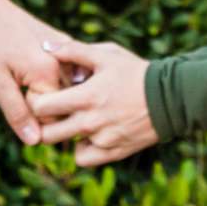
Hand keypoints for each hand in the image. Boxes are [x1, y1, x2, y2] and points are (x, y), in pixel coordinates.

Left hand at [0, 0, 71, 144]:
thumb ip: (17, 113)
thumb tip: (34, 141)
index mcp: (48, 72)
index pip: (51, 114)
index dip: (31, 115)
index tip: (13, 98)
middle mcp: (64, 62)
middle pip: (62, 102)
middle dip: (41, 105)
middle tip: (16, 88)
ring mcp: (66, 52)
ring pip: (66, 88)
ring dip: (50, 92)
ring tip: (22, 77)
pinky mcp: (64, 45)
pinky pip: (66, 72)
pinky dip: (55, 79)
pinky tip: (31, 68)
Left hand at [29, 40, 159, 167]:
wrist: (170, 98)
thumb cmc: (136, 72)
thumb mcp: (107, 55)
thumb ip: (74, 50)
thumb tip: (47, 47)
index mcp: (86, 97)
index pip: (41, 107)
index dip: (36, 101)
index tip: (43, 96)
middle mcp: (90, 122)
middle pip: (48, 134)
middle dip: (45, 123)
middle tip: (53, 113)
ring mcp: (102, 139)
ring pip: (65, 146)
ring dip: (64, 136)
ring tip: (73, 121)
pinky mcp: (113, 152)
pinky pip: (84, 158)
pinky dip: (83, 149)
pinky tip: (89, 135)